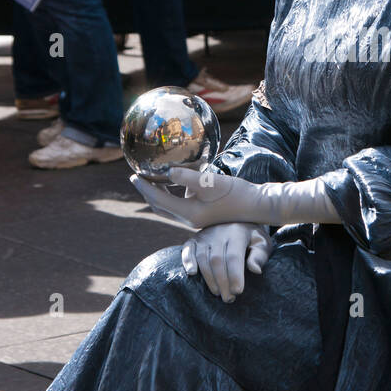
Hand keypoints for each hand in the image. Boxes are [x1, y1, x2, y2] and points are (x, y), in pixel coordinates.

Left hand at [131, 166, 267, 229]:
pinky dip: (172, 195)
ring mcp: (197, 217)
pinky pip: (180, 205)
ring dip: (158, 194)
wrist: (257, 205)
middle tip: (137, 178)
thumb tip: (168, 172)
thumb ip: (188, 177)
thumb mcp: (211, 182)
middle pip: (160, 207)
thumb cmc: (236, 193)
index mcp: (189, 213)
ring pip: (169, 207)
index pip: (158, 200)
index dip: (144, 188)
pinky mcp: (203, 214)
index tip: (133, 175)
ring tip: (151, 180)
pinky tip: (175, 182)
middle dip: (147, 193)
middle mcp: (189, 218)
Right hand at [181, 222, 271, 301]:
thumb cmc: (251, 237)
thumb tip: (256, 270)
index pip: (234, 257)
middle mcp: (219, 232)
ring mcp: (205, 236)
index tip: (237, 292)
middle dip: (222, 281)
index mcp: (237, 233)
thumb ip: (259, 256)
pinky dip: (187, 261)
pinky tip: (192, 273)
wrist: (237, 219)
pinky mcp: (194, 240)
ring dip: (209, 278)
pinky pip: (188, 249)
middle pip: (217, 260)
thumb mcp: (261, 243)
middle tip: (228, 298)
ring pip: (203, 258)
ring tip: (217, 293)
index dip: (235, 275)